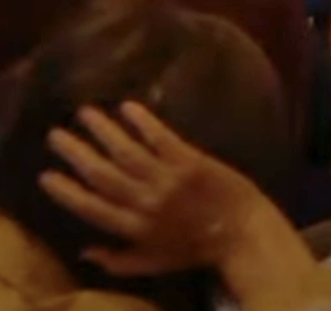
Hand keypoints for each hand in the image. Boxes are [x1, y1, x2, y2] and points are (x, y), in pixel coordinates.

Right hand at [38, 102, 279, 277]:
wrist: (244, 234)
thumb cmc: (198, 249)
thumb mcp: (154, 263)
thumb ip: (118, 260)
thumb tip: (84, 251)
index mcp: (133, 228)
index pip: (89, 208)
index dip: (66, 192)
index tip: (46, 175)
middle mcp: (145, 202)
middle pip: (101, 174)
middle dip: (76, 153)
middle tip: (56, 134)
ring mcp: (168, 180)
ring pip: (126, 152)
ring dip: (103, 131)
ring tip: (85, 113)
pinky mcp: (191, 161)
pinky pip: (161, 138)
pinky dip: (143, 122)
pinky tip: (127, 107)